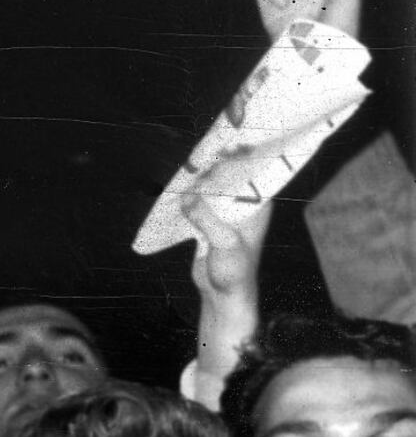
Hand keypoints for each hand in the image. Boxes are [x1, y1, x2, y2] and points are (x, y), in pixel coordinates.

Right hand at [182, 154, 272, 300]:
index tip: (227, 142)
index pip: (251, 171)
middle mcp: (244, 204)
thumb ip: (205, 217)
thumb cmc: (234, 270)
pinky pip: (198, 203)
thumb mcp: (223, 242)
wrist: (223, 294)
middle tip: (203, 150)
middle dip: (216, 163)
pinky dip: (189, 198)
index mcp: (257, 204)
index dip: (241, 154)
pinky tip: (178, 189)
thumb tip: (185, 197)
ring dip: (200, 180)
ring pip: (212, 188)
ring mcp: (225, 212)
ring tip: (188, 166)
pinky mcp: (209, 222)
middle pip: (229, 175)